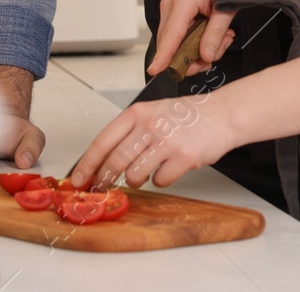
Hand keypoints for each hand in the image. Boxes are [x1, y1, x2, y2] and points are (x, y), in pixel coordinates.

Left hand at [69, 93, 238, 190]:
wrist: (221, 114)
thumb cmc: (185, 116)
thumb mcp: (152, 113)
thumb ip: (129, 132)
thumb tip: (101, 159)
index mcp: (137, 112)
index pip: (103, 141)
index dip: (87, 163)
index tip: (78, 178)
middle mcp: (150, 125)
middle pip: (115, 161)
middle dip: (104, 179)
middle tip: (101, 187)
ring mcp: (167, 141)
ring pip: (135, 175)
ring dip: (136, 179)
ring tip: (146, 170)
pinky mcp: (184, 157)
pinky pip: (160, 181)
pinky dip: (161, 180)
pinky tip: (168, 168)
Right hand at [148, 0, 274, 76]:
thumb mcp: (227, 7)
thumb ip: (215, 33)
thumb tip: (205, 56)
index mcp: (182, 1)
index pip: (171, 35)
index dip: (163, 56)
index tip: (155, 72)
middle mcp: (171, 6)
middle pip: (172, 45)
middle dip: (196, 56)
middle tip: (220, 49)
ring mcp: (171, 10)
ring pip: (178, 45)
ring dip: (202, 49)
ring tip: (223, 36)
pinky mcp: (176, 15)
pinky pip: (182, 38)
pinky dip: (200, 42)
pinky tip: (216, 34)